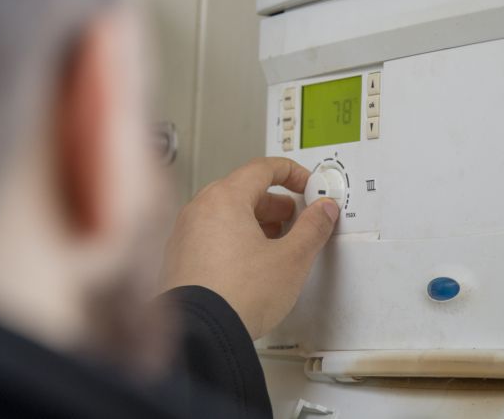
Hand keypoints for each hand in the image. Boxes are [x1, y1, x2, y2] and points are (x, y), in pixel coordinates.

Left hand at [161, 157, 338, 339]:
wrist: (200, 335)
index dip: (292, 173)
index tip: (306, 185)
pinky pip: (211, 232)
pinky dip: (234, 236)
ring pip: (227, 212)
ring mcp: (185, 231)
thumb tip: (324, 210)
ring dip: (255, 220)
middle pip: (244, 189)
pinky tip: (250, 261)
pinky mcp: (180, 255)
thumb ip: (313, 227)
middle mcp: (200, 209)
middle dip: (275, 202)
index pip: (263, 168)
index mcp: (224, 198)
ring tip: (275, 243)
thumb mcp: (291, 259)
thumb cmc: (237, 296)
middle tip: (295, 218)